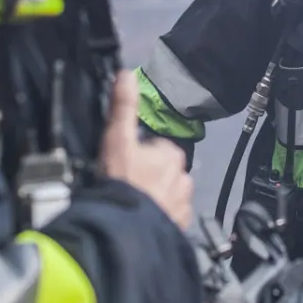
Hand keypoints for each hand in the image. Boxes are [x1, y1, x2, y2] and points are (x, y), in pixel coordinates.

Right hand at [99, 72, 193, 229]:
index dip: (139, 154)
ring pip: (170, 196)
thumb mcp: (117, 138)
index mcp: (173, 155)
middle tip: (127, 185)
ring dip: (156, 198)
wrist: (125, 229)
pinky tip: (143, 220)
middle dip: (150, 177)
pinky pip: (171, 219)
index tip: (124, 164)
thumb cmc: (120, 180)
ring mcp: (183, 206)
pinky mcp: (180, 228)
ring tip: (134, 204)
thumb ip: (123, 106)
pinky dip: (161, 218)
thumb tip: (125, 73)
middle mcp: (185, 179)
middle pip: (165, 172)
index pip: (158, 148)